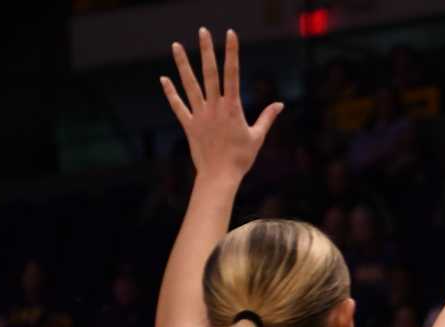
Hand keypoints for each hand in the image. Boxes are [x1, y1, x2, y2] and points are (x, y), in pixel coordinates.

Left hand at [160, 28, 282, 182]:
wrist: (220, 176)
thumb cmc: (241, 158)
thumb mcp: (258, 137)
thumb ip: (267, 117)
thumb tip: (280, 104)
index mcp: (232, 107)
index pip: (232, 73)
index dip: (232, 52)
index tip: (230, 35)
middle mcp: (215, 107)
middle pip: (210, 73)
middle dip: (206, 50)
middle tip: (203, 31)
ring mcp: (200, 115)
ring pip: (190, 85)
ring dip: (182, 64)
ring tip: (175, 46)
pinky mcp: (189, 125)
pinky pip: (178, 106)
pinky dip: (170, 93)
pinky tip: (164, 78)